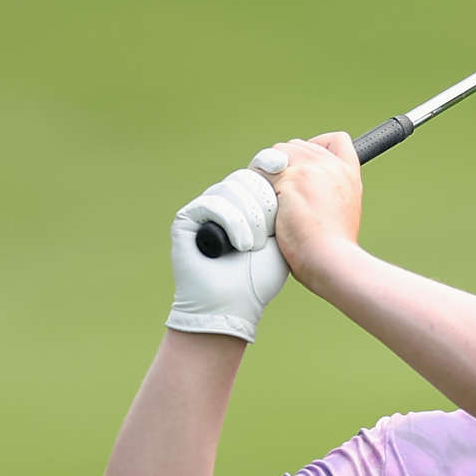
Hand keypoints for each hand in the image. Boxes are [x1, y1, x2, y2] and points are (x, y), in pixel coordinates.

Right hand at [167, 168, 288, 341]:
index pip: (260, 175)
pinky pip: (213, 202)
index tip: (286, 170)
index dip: (272, 174)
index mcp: (247, 206)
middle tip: (267, 237)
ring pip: (232, 187)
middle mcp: (225, 204)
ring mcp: (205, 210)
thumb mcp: (281, 239)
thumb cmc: (258, 279)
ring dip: (250, 218)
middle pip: (247, 177)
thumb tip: (287, 169)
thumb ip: (283, 208)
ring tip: (252, 246)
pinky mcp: (187, 218)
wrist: (232, 306)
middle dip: (264, 204)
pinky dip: (232, 222)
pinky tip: (240, 246)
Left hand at [251, 132, 362, 283]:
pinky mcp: (292, 179)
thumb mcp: (342, 212)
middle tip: (280, 192)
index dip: (317, 145)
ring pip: (277, 152)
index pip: (338, 140)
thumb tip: (300, 189)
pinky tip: (266, 205)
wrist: (331, 260)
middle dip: (284, 163)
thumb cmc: (333, 247)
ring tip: (273, 200)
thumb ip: (328, 192)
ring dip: (268, 172)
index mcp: (349, 175)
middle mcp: (333, 166)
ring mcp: (313, 170)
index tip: (305, 164)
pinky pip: (263, 170)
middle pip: (297, 145)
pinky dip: (259, 186)